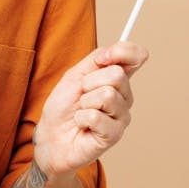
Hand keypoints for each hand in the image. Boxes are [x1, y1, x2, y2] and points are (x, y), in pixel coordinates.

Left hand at [32, 41, 148, 174]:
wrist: (50, 135)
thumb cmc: (63, 105)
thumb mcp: (75, 75)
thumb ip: (96, 59)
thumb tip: (113, 52)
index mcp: (117, 79)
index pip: (137, 56)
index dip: (123, 52)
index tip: (101, 59)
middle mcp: (125, 97)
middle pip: (117, 75)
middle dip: (89, 82)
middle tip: (81, 95)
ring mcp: (122, 116)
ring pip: (107, 95)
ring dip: (84, 102)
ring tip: (81, 112)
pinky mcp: (114, 135)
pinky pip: (96, 116)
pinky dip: (81, 118)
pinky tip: (82, 125)